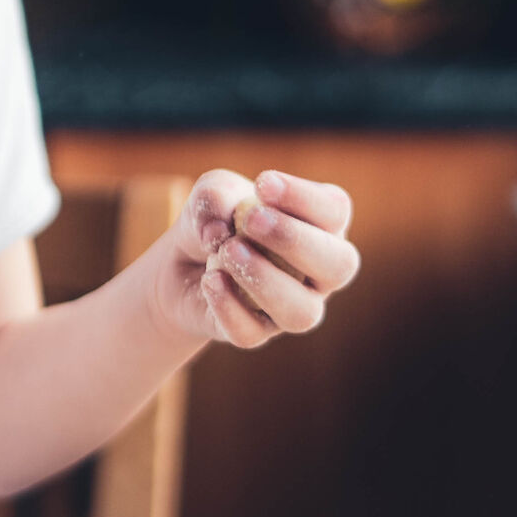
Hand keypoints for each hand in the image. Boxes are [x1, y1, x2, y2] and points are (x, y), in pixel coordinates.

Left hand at [155, 168, 359, 349]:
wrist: (178, 264)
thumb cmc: (214, 219)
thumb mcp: (210, 194)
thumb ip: (216, 197)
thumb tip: (220, 231)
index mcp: (321, 226)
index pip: (335, 211)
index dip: (304, 198)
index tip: (263, 183)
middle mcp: (318, 273)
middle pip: (338, 265)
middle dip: (296, 240)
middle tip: (252, 219)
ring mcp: (290, 308)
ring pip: (302, 312)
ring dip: (266, 279)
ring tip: (227, 250)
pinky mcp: (255, 333)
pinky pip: (251, 332)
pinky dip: (228, 306)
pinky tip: (209, 280)